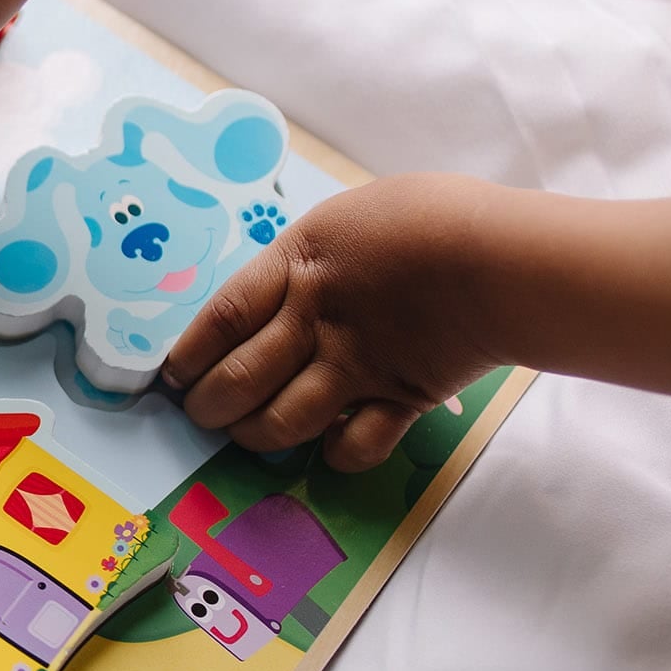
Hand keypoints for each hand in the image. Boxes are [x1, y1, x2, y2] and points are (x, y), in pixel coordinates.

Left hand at [163, 173, 498, 469]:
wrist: (498, 256)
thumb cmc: (430, 217)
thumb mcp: (351, 218)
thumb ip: (312, 257)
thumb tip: (286, 283)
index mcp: (298, 265)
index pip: (221, 318)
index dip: (188, 354)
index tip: (172, 376)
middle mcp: (315, 320)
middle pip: (237, 379)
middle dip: (209, 407)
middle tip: (202, 414)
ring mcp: (355, 365)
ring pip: (280, 422)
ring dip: (255, 436)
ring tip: (248, 434)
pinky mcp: (397, 399)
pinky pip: (350, 446)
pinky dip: (334, 453)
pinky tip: (329, 443)